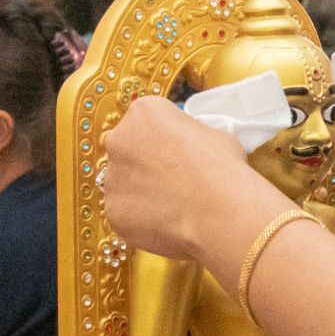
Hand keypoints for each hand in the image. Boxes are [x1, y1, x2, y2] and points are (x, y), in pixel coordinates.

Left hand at [102, 97, 263, 258]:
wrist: (218, 212)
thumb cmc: (222, 168)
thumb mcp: (216, 135)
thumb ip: (194, 137)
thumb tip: (194, 148)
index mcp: (144, 112)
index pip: (149, 120)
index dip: (167, 137)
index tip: (181, 151)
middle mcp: (119, 140)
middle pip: (130, 150)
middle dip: (147, 163)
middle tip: (175, 179)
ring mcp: (113, 178)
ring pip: (125, 184)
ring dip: (143, 192)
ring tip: (174, 205)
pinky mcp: (114, 211)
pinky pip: (126, 213)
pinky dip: (142, 219)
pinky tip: (167, 222)